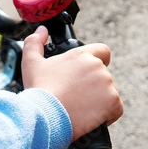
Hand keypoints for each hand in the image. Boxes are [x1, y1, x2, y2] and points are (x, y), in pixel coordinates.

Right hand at [21, 26, 122, 141]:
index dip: (98, 60)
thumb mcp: (31, 63)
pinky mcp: (113, 102)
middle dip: (93, 85)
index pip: (102, 51)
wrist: (46, 116)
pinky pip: (116, 108)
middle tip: (77, 96)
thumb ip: (35, 42)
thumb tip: (41, 31)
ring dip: (99, 100)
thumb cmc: (39, 91)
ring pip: (109, 92)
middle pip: (103, 76)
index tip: (88, 73)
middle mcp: (98, 67)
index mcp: (82, 55)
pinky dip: (107, 114)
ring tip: (81, 108)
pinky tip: (91, 118)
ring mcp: (108, 84)